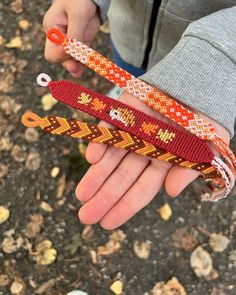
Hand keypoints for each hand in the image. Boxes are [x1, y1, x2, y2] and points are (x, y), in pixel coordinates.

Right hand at [43, 0, 100, 76]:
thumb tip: (72, 56)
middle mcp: (58, 38)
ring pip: (71, 60)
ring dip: (77, 65)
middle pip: (60, 60)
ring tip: (82, 70)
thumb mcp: (79, 15)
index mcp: (52, 30)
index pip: (52, 54)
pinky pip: (80, 56)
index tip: (74, 49)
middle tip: (77, 69)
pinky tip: (88, 65)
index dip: (63, 56)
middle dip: (69, 63)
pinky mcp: (80, 41)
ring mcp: (69, 40)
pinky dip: (84, 62)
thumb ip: (75, 36)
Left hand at [75, 92, 229, 229]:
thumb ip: (190, 168)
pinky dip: (100, 141)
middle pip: (121, 178)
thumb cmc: (206, 115)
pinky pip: (109, 127)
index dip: (125, 206)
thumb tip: (171, 192)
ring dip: (95, 175)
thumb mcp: (208, 144)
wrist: (199, 81)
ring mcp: (132, 131)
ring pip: (110, 158)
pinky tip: (91, 158)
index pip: (142, 189)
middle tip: (86, 216)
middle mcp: (144, 150)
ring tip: (81, 195)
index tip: (107, 222)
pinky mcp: (123, 111)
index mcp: (163, 162)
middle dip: (104, 197)